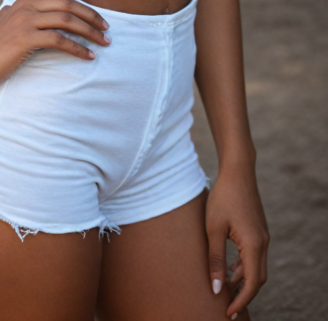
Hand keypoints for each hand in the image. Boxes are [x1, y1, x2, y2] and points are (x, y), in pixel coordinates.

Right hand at [0, 0, 109, 87]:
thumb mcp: (11, 20)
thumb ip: (27, 12)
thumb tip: (45, 13)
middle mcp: (27, 5)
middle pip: (68, 3)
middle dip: (92, 14)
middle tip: (107, 27)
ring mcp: (25, 21)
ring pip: (67, 20)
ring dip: (90, 31)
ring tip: (104, 42)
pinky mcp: (25, 39)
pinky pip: (59, 40)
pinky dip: (78, 48)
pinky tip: (88, 56)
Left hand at [206, 161, 269, 316]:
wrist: (238, 171)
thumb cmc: (223, 197)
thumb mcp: (214, 229)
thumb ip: (215, 259)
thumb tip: (217, 288)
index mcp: (254, 245)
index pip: (251, 283)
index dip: (241, 301)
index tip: (229, 312)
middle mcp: (263, 243)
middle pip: (258, 279)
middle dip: (244, 295)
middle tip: (228, 307)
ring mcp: (263, 236)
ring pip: (257, 267)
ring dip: (244, 281)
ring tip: (225, 290)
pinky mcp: (258, 230)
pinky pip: (255, 256)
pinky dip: (245, 267)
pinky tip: (230, 269)